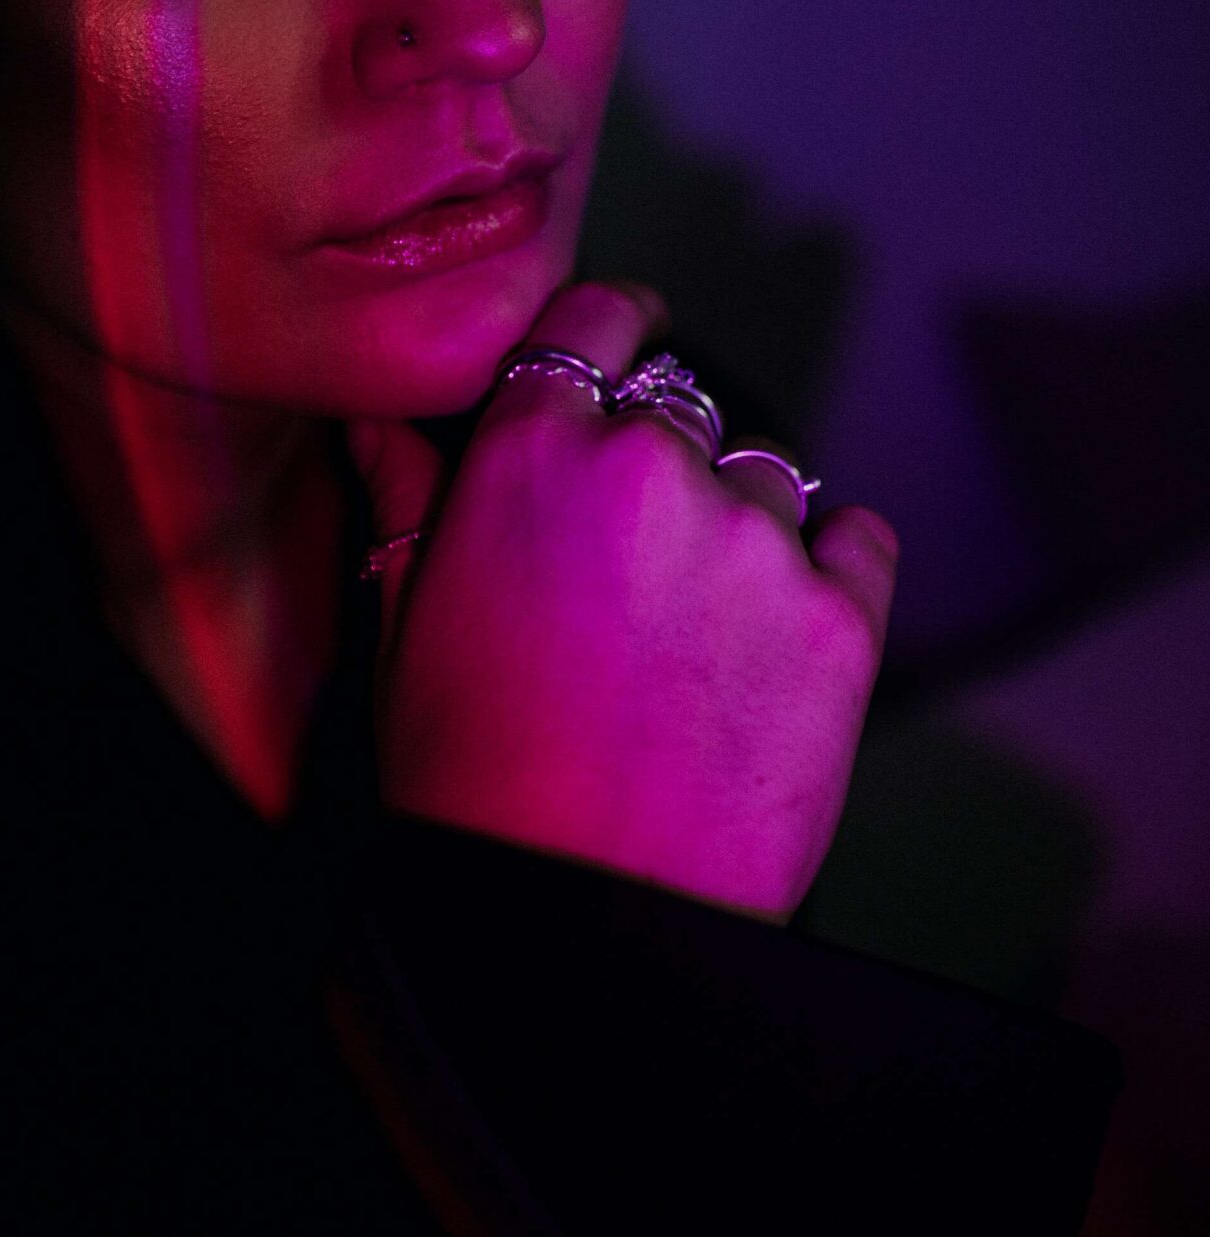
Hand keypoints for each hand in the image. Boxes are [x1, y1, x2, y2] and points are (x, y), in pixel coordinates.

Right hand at [344, 279, 899, 922]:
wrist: (575, 916)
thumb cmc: (471, 775)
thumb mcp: (405, 622)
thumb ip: (404, 495)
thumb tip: (378, 420)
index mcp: (534, 452)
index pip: (598, 320)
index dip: (615, 332)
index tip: (628, 349)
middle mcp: (651, 468)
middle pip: (680, 406)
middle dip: (661, 460)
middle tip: (633, 559)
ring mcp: (757, 541)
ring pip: (766, 474)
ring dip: (738, 522)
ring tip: (693, 628)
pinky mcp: (843, 620)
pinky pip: (857, 538)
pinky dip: (830, 568)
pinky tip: (773, 636)